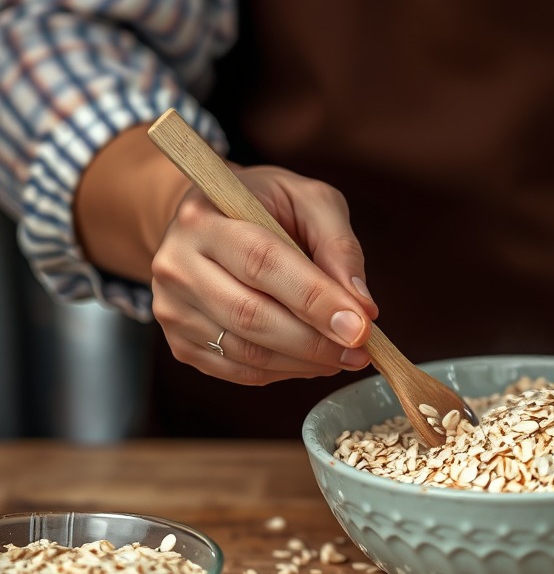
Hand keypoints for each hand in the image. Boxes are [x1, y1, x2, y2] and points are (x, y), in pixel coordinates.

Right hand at [151, 165, 375, 383]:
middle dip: (315, 340)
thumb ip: (339, 246)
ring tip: (345, 357)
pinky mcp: (179, 342)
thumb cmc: (267, 205)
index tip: (361, 325)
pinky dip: (284, 371)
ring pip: (245, 351)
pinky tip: (313, 361)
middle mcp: (176, 264)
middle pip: (250, 314)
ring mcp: (171, 308)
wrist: (212, 219)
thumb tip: (362, 306)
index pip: (262, 262)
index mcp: (203, 218)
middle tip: (361, 351)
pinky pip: (237, 370)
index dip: (315, 298)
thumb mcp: (310, 201)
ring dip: (304, 362)